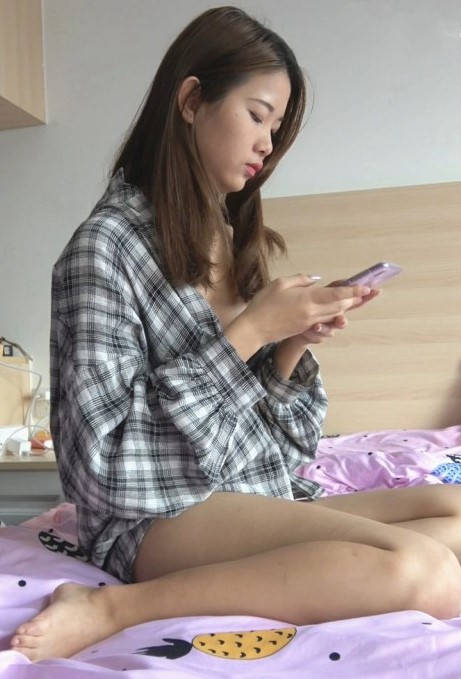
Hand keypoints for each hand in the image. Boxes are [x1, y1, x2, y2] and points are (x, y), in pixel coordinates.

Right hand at [240, 274, 370, 346]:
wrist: (255, 328)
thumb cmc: (264, 304)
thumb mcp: (280, 283)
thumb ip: (300, 280)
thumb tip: (315, 280)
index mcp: (308, 299)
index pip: (337, 294)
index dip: (353, 291)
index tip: (366, 288)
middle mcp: (313, 312)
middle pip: (340, 307)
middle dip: (354, 299)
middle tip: (366, 293)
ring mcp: (309, 323)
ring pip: (334, 315)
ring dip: (345, 308)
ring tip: (355, 300)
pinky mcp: (304, 329)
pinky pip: (324, 321)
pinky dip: (333, 315)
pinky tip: (335, 311)